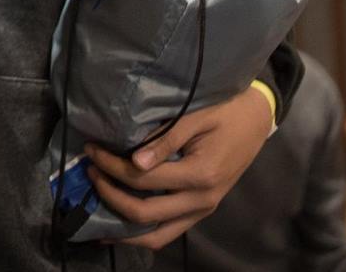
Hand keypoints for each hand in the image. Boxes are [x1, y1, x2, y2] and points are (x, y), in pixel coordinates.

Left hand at [86, 87, 272, 247]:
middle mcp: (203, 200)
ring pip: (158, 235)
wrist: (257, 119)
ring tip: (95, 210)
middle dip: (109, 195)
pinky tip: (119, 222)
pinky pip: (169, 230)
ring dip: (123, 226)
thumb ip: (165, 140)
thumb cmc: (225, 111)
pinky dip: (142, 230)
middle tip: (88, 173)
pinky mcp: (202, 209)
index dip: (110, 166)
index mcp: (201, 175)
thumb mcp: (194, 117)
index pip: (142, 179)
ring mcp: (204, 209)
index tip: (90, 150)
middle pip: (145, 213)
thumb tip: (134, 162)